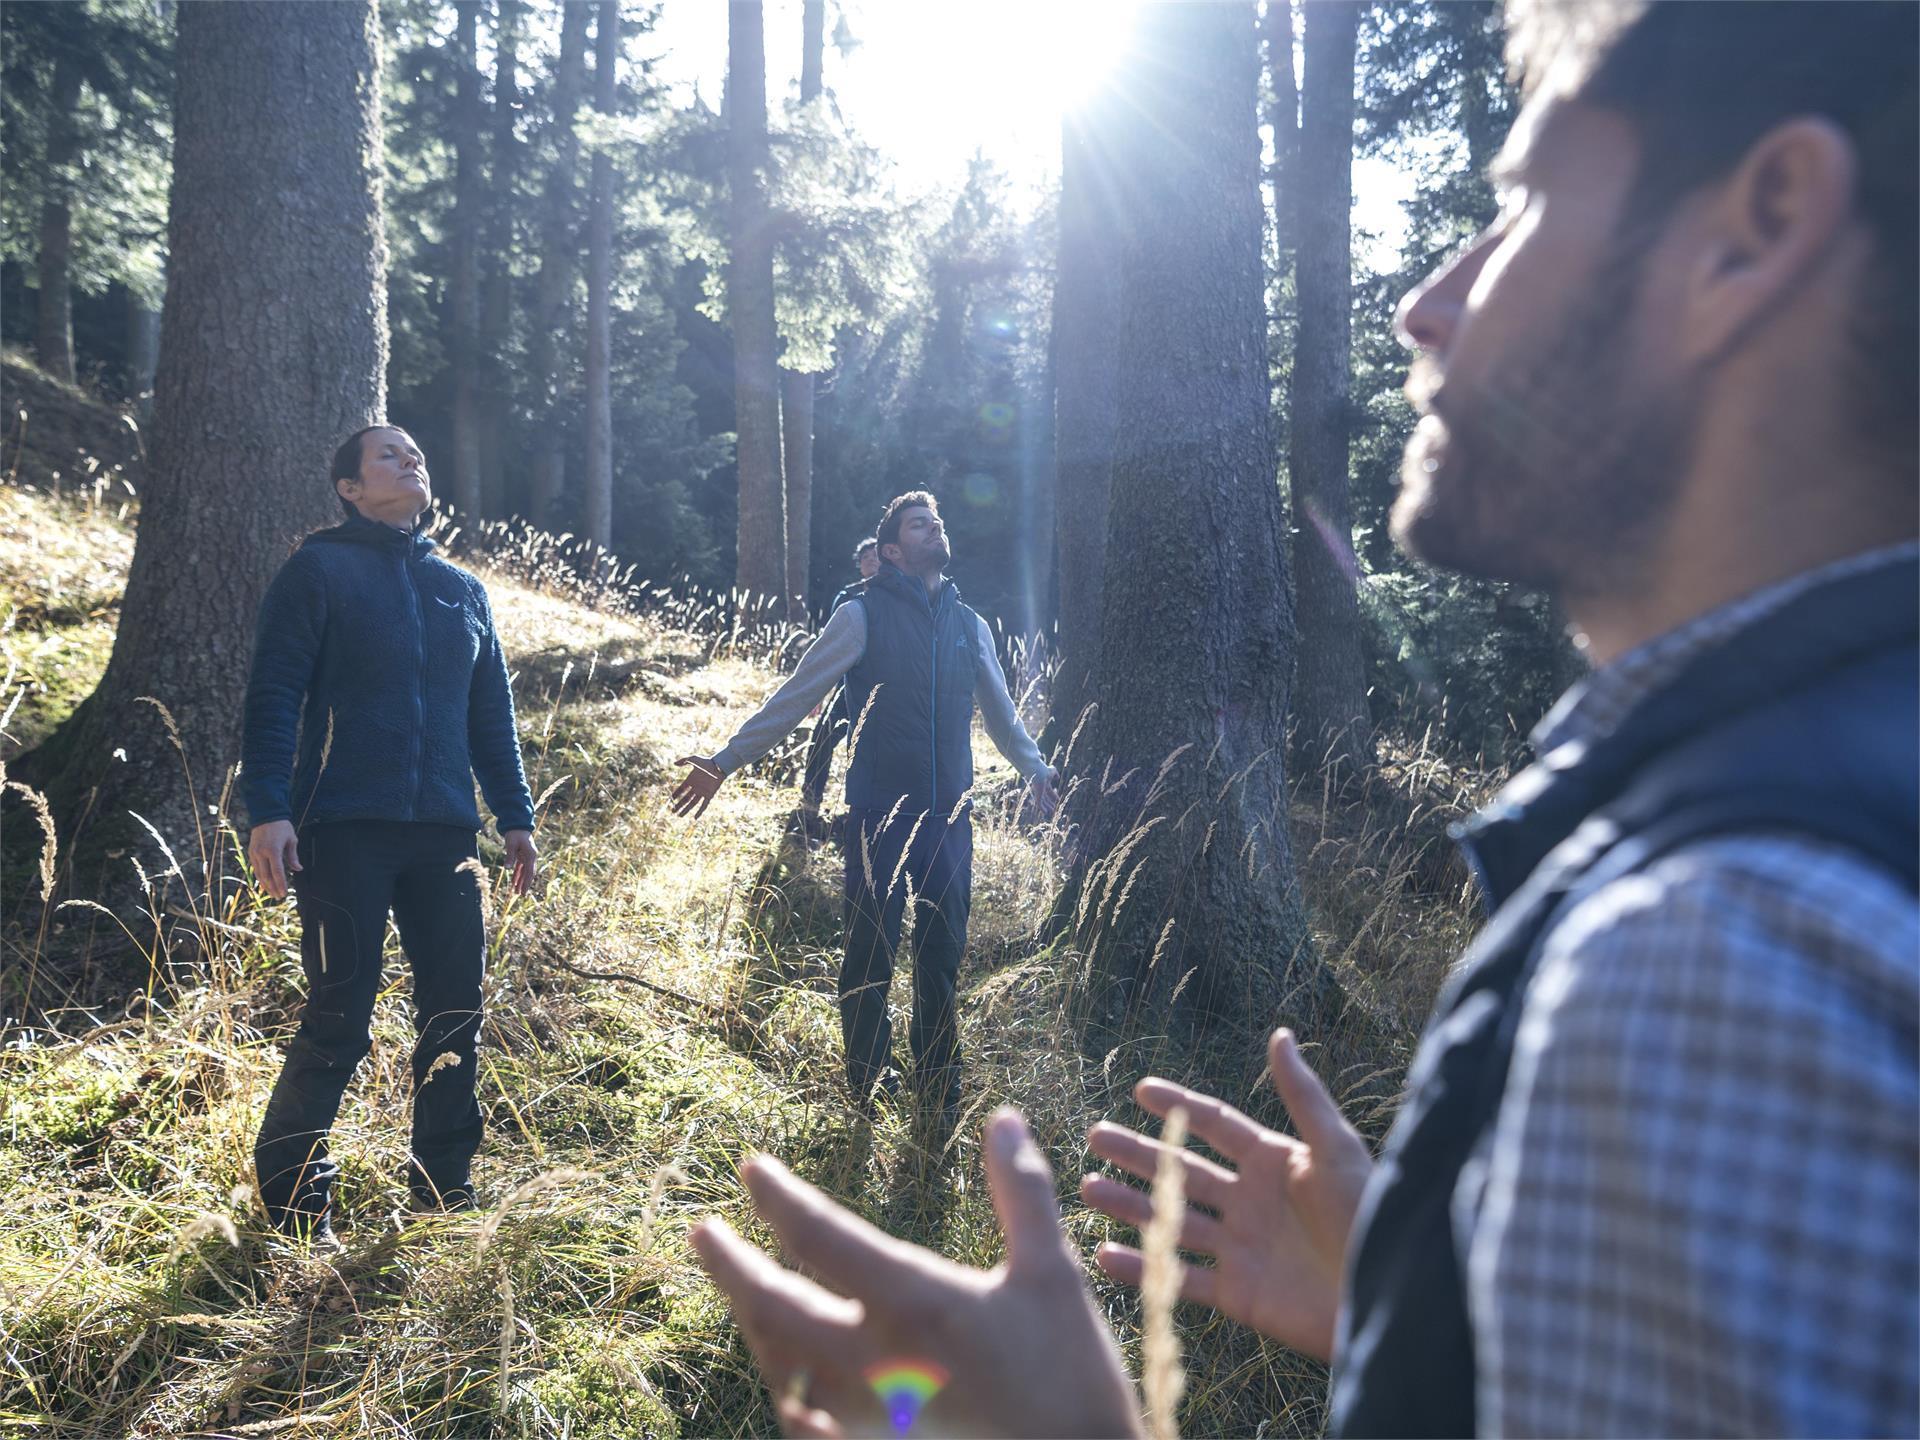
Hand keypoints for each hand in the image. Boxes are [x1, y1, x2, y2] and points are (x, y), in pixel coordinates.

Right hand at [247, 819, 300, 900]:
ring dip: (265, 885)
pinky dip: (260, 877)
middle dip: (273, 888)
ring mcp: (254, 853)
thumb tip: (298, 869)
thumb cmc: (282, 827)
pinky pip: (255, 868)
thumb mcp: (291, 840)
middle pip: (266, 876)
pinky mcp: (251, 852)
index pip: (277, 872)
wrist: (266, 815)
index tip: (284, 893)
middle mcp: (261, 853)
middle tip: (279, 897)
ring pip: (259, 873)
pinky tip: (264, 883)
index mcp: (273, 850)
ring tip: (272, 893)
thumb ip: (293, 856)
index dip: (281, 884)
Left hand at [503, 829, 537, 893]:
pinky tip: (514, 882)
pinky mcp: (522, 855)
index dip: (526, 883)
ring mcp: (527, 856)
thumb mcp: (511, 845)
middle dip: (524, 884)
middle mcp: (531, 857)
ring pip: (524, 872)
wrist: (517, 824)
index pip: (529, 872)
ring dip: (521, 881)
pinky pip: (520, 867)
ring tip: (516, 891)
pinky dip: (517, 874)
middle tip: (520, 895)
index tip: (523, 892)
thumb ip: (510, 857)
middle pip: (528, 874)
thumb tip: (508, 869)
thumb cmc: (515, 834)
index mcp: (531, 855)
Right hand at [671, 755, 725, 819]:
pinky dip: (700, 811)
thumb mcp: (693, 759)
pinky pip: (704, 805)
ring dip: (686, 810)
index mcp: (691, 780)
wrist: (719, 766)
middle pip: (685, 798)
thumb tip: (674, 764)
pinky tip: (695, 818)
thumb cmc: (707, 762)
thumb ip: (684, 761)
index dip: (676, 794)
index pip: (681, 789)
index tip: (671, 799)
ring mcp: (702, 792)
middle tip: (672, 811)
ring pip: (692, 803)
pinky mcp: (709, 795)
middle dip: (679, 805)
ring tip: (680, 816)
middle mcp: (696, 787)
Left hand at [691, 1108, 1143, 1439]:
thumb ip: (1022, 1195)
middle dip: (730, 1267)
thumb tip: (1004, 1120)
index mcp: (915, 1305)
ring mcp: (865, 1422)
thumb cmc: (1072, 1378)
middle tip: (702, 1235)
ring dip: (753, 1325)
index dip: (779, 1198)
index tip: (751, 1170)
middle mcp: (873, 1364)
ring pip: (778, 1369)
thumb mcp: (1053, 1275)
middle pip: (772, 1309)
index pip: (821, 1238)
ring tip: (745, 1292)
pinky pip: (802, 1422)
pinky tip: (787, 1375)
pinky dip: (784, 1388)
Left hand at [1027, 767, 1058, 820]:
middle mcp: (1041, 788)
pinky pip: (1039, 803)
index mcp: (1044, 783)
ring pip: (1042, 801)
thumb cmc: (1043, 768)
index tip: (1058, 800)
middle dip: (1050, 802)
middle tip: (1054, 808)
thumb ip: (1054, 773)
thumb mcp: (1051, 770)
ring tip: (1052, 811)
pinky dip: (1042, 808)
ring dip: (1047, 806)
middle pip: (1045, 797)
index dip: (1054, 795)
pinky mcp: (1037, 794)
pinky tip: (1045, 812)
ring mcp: (1038, 791)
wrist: (1037, 770)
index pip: (1049, 791)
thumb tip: (1057, 778)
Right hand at [1081, 1028, 1372, 1362]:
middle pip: (1183, 1169)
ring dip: (1130, 1205)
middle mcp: (1251, 1201)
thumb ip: (1302, 1096)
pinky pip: (1181, 1277)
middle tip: (1094, 1137)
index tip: (1141, 1089)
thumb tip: (1280, 1034)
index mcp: (1275, 1162)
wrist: (1386, 1296)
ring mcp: (1241, 1247)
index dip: (1180, 1106)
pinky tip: (1105, 1254)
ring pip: (1172, 1220)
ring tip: (1088, 1189)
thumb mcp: (1336, 1149)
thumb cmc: (1371, 1217)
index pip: (1216, 1126)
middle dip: (1138, 1154)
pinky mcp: (1239, 1293)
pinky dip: (1143, 1267)